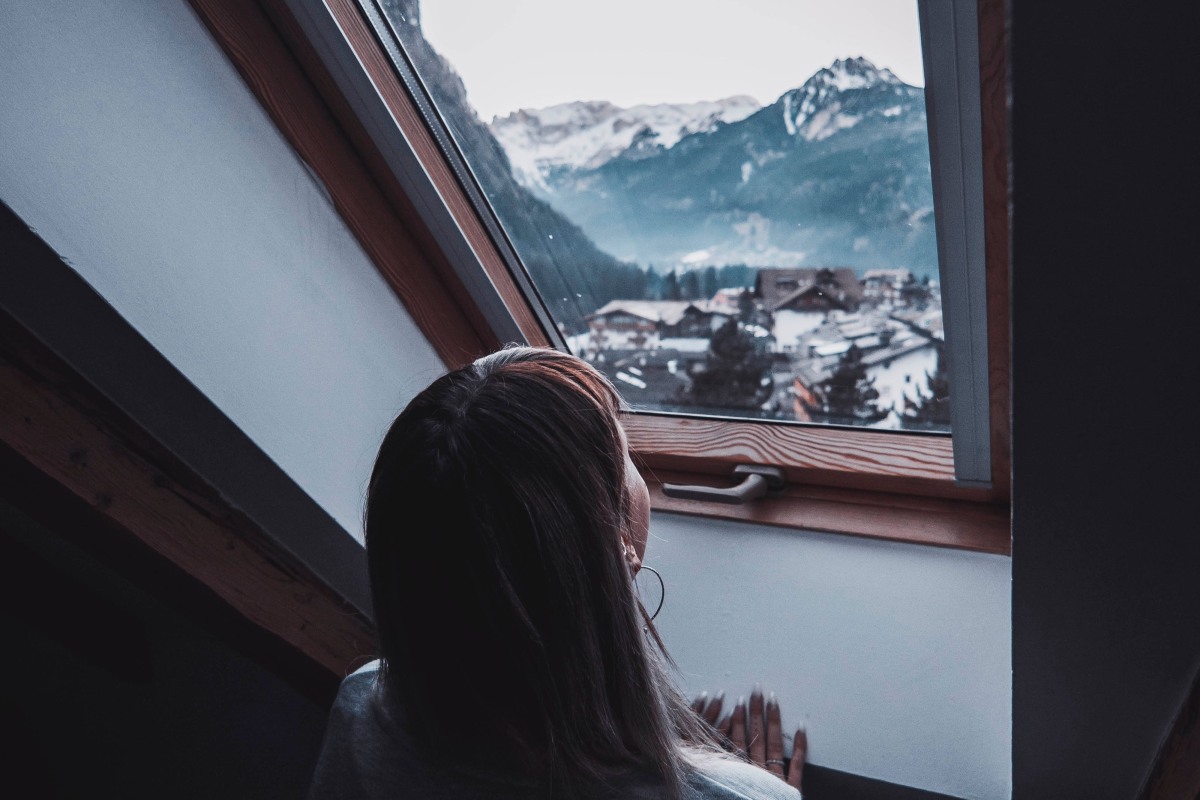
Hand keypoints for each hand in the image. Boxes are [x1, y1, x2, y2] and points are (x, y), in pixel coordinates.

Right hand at [691, 686, 805, 790]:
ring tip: (773, 699)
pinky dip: (801, 747)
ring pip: (773, 745)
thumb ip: (721, 779)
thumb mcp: (728, 793)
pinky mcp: (791, 791)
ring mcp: (775, 782)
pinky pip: (798, 766)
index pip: (737, 742)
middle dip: (755, 712)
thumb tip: (698, 766)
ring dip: (774, 722)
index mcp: (739, 777)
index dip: (737, 722)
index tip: (736, 702)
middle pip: (755, 738)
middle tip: (755, 690)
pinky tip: (803, 728)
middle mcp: (756, 776)